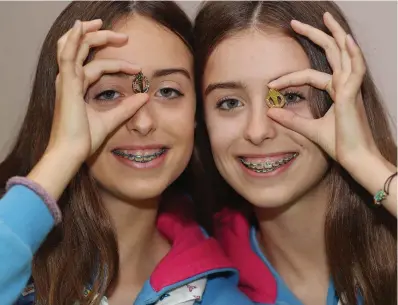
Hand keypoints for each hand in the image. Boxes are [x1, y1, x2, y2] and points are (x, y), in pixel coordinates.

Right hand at [48, 19, 148, 161]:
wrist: (72, 152)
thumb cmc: (85, 139)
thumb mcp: (112, 119)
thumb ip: (127, 107)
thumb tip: (145, 96)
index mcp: (77, 88)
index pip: (96, 67)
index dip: (117, 64)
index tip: (138, 70)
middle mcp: (70, 81)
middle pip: (84, 50)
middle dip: (101, 39)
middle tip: (124, 37)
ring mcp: (67, 80)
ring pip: (77, 47)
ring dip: (90, 34)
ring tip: (105, 25)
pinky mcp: (67, 84)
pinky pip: (68, 55)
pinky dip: (73, 39)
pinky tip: (80, 27)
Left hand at [267, 12, 379, 170]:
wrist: (354, 159)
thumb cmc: (339, 145)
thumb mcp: (308, 129)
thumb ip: (291, 120)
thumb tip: (270, 112)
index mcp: (337, 92)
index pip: (311, 75)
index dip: (289, 78)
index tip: (271, 84)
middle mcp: (345, 85)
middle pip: (332, 52)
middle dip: (315, 35)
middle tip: (295, 24)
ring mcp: (351, 88)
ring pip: (344, 53)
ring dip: (334, 34)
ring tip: (324, 17)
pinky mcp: (353, 95)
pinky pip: (356, 69)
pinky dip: (353, 52)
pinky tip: (345, 38)